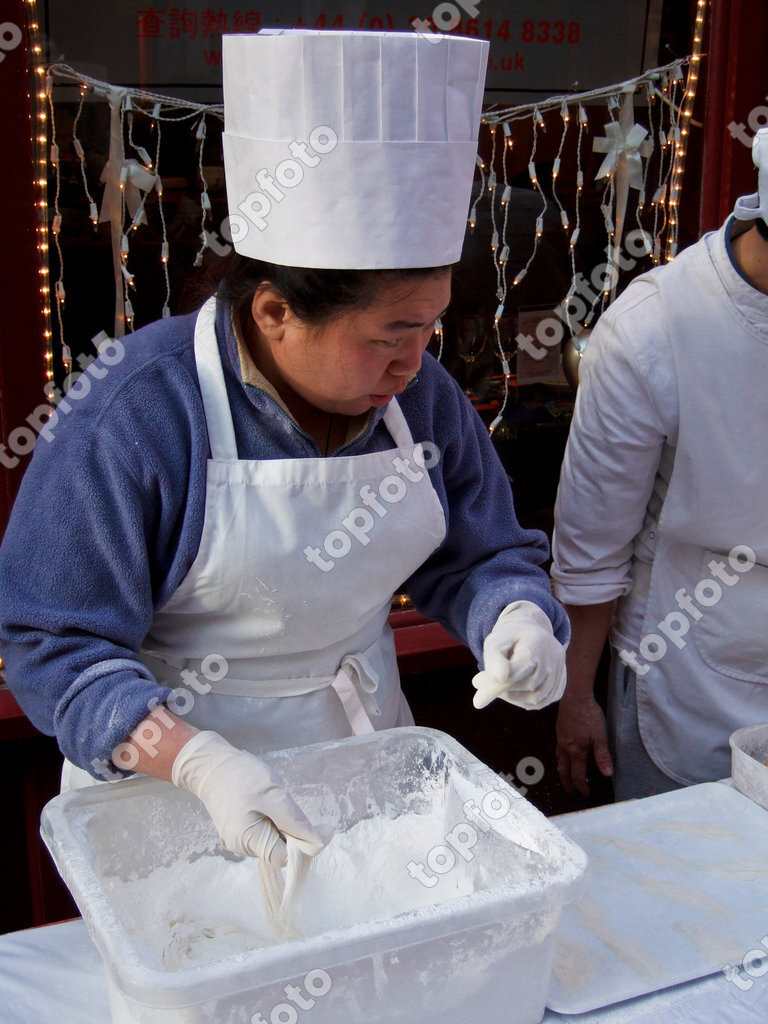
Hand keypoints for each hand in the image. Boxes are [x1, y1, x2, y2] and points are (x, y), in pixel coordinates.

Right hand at [172, 731, 327, 864]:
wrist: (210, 764)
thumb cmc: (241, 776)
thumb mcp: (274, 794)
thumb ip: (296, 822)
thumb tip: (319, 842)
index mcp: (249, 842)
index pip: (285, 858)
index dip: (300, 845)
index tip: (304, 822)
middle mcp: (241, 848)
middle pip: (278, 850)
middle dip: (288, 830)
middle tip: (281, 803)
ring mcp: (237, 840)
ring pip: (271, 839)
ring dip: (278, 823)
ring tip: (267, 799)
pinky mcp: (236, 830)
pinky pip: (261, 831)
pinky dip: (268, 819)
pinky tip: (260, 802)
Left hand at [472, 601, 565, 711]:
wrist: (532, 635)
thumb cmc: (509, 638)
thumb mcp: (496, 641)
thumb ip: (493, 659)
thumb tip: (495, 679)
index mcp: (538, 642)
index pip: (521, 667)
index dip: (500, 683)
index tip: (476, 697)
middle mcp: (554, 659)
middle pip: (528, 684)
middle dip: (502, 687)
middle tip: (481, 682)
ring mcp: (559, 675)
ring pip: (535, 698)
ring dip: (511, 696)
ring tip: (497, 684)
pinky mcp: (558, 688)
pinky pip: (539, 703)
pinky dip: (522, 701)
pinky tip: (512, 689)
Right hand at [555, 694, 612, 795]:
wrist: (575, 697)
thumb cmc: (590, 716)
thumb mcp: (600, 736)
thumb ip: (602, 756)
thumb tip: (607, 775)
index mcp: (576, 751)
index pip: (577, 774)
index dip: (582, 786)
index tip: (585, 794)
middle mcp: (565, 747)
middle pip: (564, 770)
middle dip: (567, 782)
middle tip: (570, 791)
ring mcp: (560, 739)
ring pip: (558, 760)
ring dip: (562, 771)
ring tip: (565, 776)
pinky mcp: (559, 730)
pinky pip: (557, 750)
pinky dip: (560, 758)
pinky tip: (563, 754)